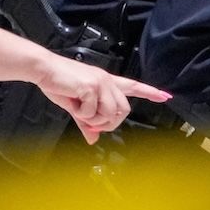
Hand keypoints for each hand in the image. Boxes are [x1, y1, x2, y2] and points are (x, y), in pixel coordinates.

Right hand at [35, 58, 168, 143]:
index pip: (133, 86)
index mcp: (106, 82)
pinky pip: (93, 112)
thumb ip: (86, 123)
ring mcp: (101, 83)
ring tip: (79, 109)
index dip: (150, 92)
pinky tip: (73, 102)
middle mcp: (107, 81)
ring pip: (110, 113)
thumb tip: (92, 139)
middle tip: (90, 122)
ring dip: (94, 119)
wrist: (44, 69)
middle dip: (108, 122)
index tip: (165, 96)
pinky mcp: (91, 87)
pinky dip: (81, 114)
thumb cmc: (58, 84)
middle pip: (123, 109)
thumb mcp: (75, 106)